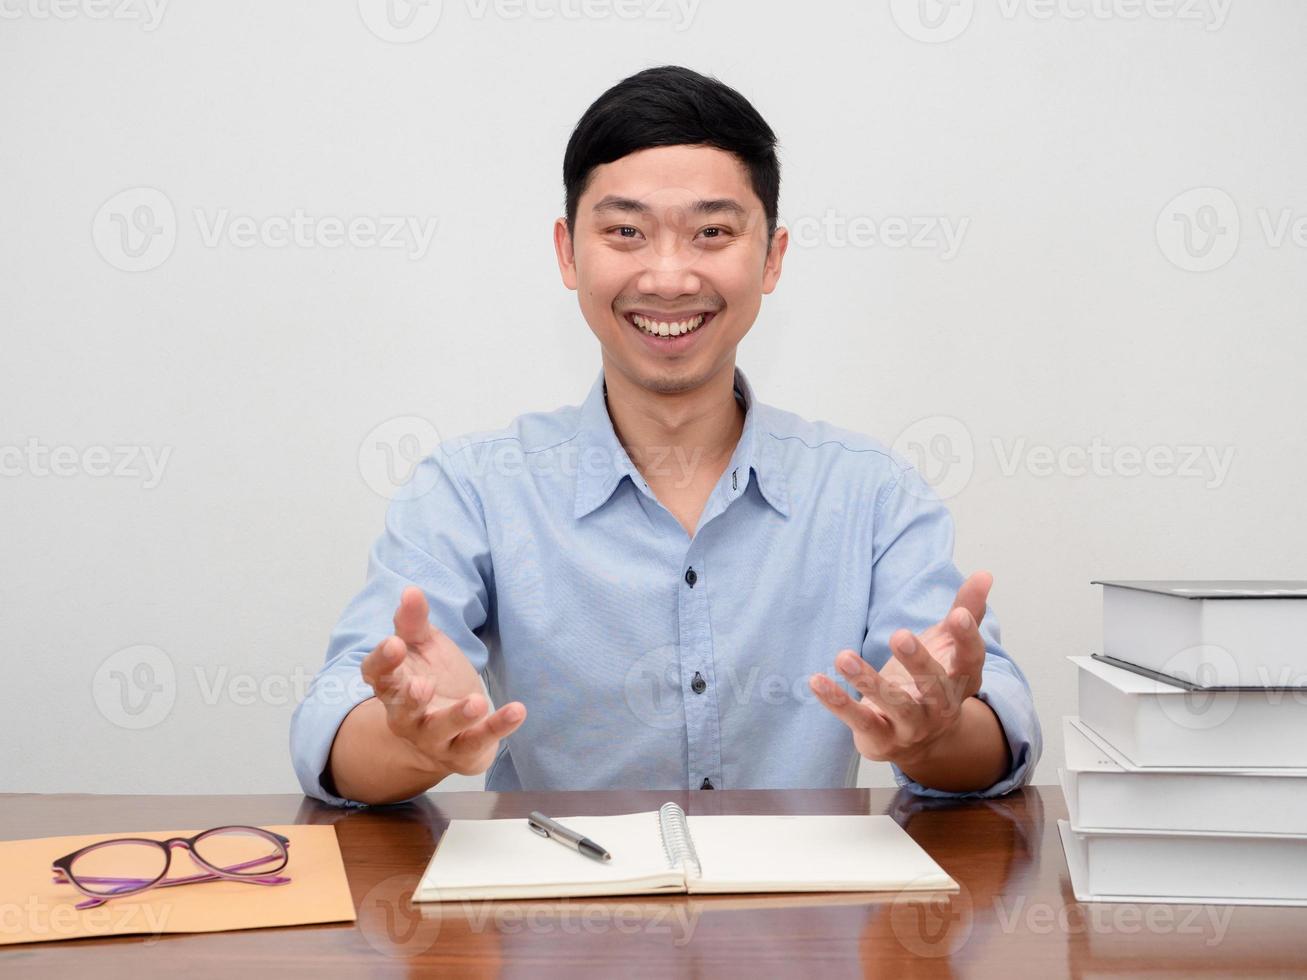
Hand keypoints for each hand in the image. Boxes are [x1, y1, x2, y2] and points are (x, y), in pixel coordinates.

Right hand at [359, 586, 525, 775]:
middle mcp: (406, 716)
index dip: (383, 661)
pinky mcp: (462, 752)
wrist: (449, 732)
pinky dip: (497, 727)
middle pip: (402, 709)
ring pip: (440, 730)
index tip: (394, 643)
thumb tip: (410, 591)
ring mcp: (433, 738)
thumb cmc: (430, 679)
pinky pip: (478, 742)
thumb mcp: (423, 647)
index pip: (377, 675)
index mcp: (392, 686)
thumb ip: (414, 623)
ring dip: (458, 716)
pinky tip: (517, 710)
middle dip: (411, 699)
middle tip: (422, 684)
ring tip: (477, 701)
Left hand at [809, 570, 992, 767]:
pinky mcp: (882, 738)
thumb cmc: (935, 681)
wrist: (922, 741)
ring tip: (843, 656)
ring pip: (895, 704)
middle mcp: (941, 706)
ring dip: (869, 681)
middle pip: (935, 686)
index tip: (959, 614)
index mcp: (962, 680)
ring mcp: (912, 726)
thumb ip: (966, 610)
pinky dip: (837, 702)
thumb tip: (984, 574)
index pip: (971, 659)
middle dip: (918, 662)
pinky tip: (816, 681)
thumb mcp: (948, 646)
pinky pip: (859, 720)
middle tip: (899, 634)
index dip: (967, 637)